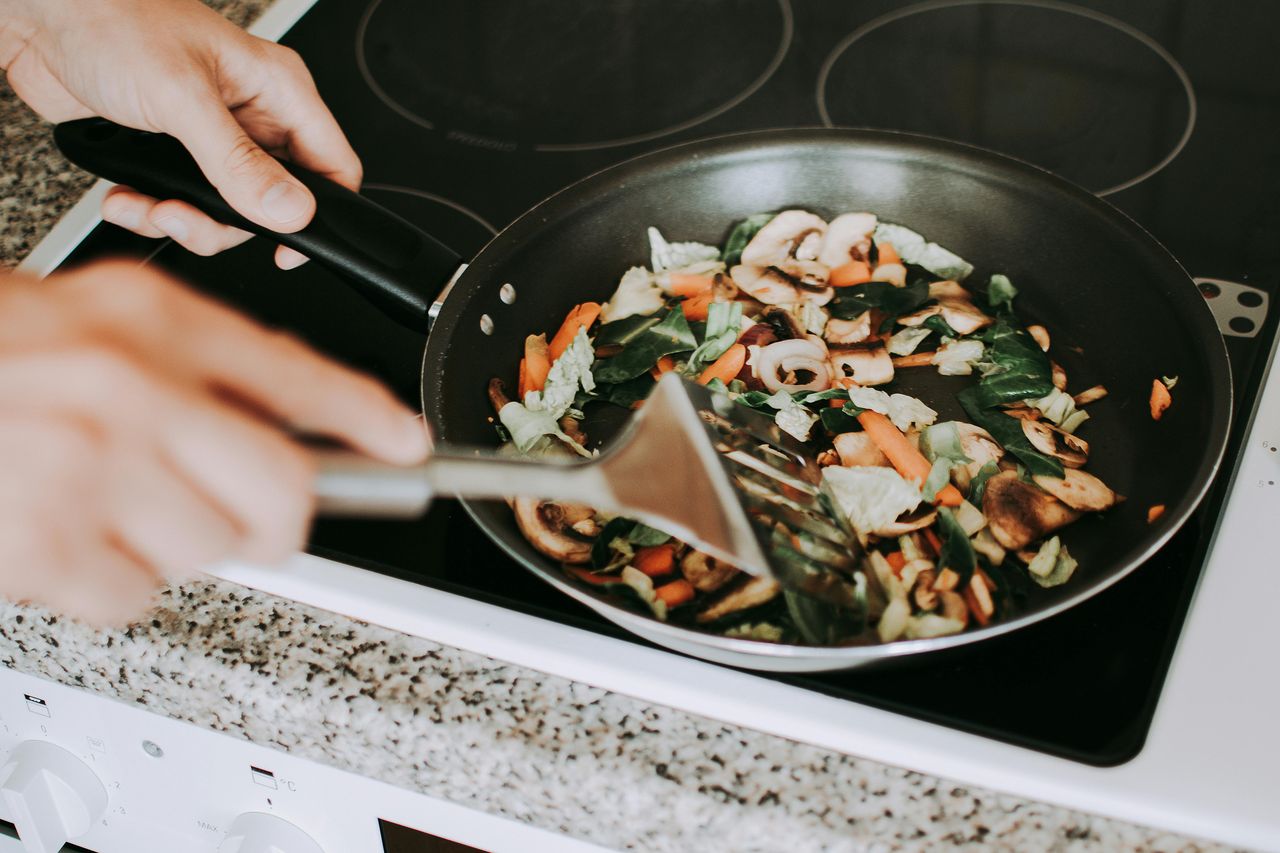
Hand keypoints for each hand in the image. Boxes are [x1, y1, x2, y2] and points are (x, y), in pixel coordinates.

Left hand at [0, 0, 359, 267]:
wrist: (37, 15)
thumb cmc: (110, 18)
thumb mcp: (183, 98)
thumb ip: (238, 162)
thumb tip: (290, 211)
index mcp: (278, 89)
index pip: (331, 165)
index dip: (319, 214)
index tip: (288, 249)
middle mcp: (250, 115)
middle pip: (271, 203)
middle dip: (224, 223)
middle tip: (186, 219)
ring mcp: (210, 136)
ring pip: (223, 212)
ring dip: (180, 221)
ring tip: (146, 207)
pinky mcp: (170, 152)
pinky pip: (178, 203)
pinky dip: (149, 211)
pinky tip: (125, 196)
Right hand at [0, 261, 427, 624]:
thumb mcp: (105, 323)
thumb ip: (201, 368)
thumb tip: (293, 434)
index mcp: (151, 320)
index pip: (296, 373)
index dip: (366, 415)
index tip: (409, 446)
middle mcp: (129, 387)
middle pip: (282, 490)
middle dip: (281, 520)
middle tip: (253, 519)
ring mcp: (88, 466)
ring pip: (214, 551)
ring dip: (180, 546)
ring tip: (117, 505)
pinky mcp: (46, 540)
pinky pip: (138, 596)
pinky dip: (115, 583)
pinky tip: (72, 533)